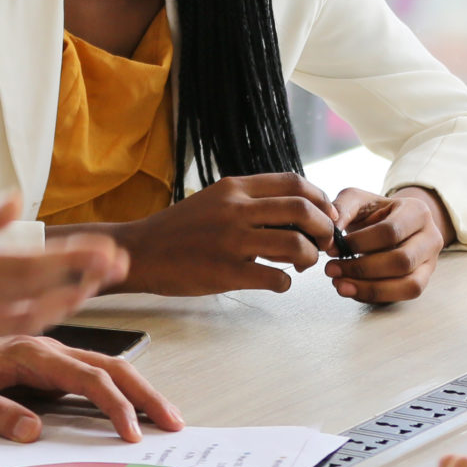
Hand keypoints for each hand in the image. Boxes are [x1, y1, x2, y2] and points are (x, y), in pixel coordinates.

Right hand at [0, 184, 128, 355]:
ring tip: (91, 281)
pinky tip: (48, 304)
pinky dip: (29, 320)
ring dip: (60, 304)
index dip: (73, 263)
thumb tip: (16, 206)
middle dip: (79, 284)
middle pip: (32, 304)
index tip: (109, 252)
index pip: (28, 270)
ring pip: (19, 325)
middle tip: (115, 264)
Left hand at [0, 333, 184, 443]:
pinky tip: (130, 398)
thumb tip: (31, 431)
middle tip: (173, 422)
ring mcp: (45, 352)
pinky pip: (89, 369)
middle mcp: (43, 347)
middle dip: (145, 394)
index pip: (85, 378)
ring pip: (104, 365)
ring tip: (163, 413)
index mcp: (26, 352)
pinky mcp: (42, 361)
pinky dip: (117, 383)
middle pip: (109, 366)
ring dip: (137, 388)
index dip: (114, 405)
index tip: (132, 433)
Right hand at [100, 173, 338, 295]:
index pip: (294, 182)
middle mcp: (235, 209)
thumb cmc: (181, 229)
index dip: (320, 199)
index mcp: (235, 187)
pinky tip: (276, 283)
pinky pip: (275, 279)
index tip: (326, 215)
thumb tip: (297, 211)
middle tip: (323, 242)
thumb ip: (251, 200)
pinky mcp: (226, 272)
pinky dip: (285, 284)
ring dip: (309, 257)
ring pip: (295, 245)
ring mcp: (231, 241)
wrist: (140, 251)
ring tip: (302, 265)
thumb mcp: (215, 200)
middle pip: (303, 209)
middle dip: (324, 228)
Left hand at [324, 186, 450, 302]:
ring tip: (340, 285)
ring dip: (370, 288)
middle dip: (362, 269)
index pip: (390, 231)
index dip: (360, 243)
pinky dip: (377, 296)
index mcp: (417, 211)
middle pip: (401, 260)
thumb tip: (330, 235)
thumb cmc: (375, 212)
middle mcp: (431, 236)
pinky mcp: (424, 280)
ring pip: (409, 284)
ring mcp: (431, 261)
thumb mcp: (357, 200)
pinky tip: (354, 290)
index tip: (333, 248)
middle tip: (331, 269)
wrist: (393, 223)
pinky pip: (406, 295)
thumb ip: (342, 209)